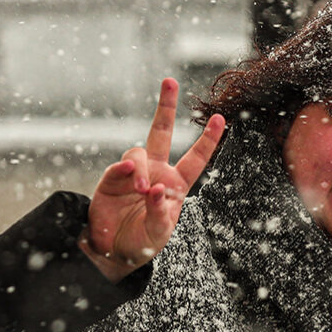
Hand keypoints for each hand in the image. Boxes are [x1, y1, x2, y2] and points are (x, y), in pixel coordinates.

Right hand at [82, 78, 225, 281]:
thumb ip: (161, 213)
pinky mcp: (111, 180)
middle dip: (166, 107)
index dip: (208, 140)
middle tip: (169, 82)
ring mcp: (132, 173)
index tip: (220, 118)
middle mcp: (155, 171)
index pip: (195, 158)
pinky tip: (130, 177)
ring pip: (137, 154)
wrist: (112, 250)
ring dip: (142, 169)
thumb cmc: (142, 242)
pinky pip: (118, 167)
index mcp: (175, 184)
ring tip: (144, 189)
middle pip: (161, 132)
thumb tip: (157, 188)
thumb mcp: (159, 233)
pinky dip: (124, 170)